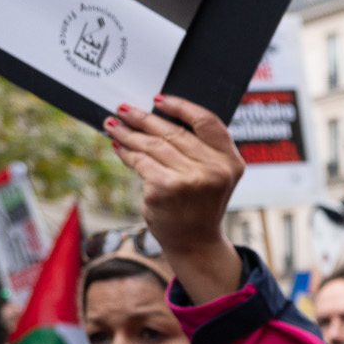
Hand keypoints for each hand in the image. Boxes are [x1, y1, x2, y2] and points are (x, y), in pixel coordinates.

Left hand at [104, 94, 244, 304]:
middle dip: (143, 118)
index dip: (181, 107)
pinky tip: (118, 146)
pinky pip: (141, 162)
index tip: (158, 99)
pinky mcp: (165, 188)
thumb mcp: (213, 176)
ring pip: (153, 145)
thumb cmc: (199, 206)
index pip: (207, 122)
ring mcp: (190, 179)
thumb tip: (156, 117)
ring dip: (128, 133)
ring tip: (112, 125)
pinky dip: (126, 153)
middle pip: (173, 132)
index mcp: (230, 161)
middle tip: (123, 109)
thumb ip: (199, 150)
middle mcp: (214, 169)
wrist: (195, 243)